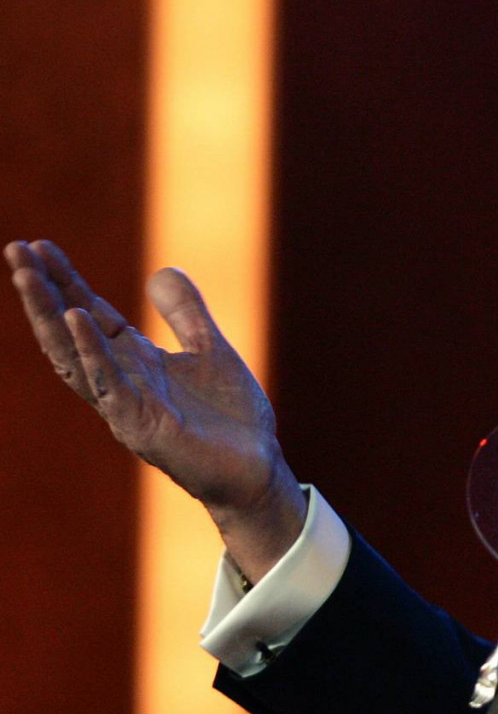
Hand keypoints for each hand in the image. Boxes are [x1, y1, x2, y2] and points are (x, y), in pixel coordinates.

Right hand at [6, 239, 305, 581]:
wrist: (256, 468)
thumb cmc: (231, 418)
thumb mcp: (211, 350)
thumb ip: (186, 314)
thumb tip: (162, 271)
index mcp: (137, 361)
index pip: (90, 313)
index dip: (65, 280)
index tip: (39, 245)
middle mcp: (122, 381)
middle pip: (68, 331)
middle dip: (40, 292)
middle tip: (14, 250)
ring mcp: (126, 404)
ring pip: (73, 356)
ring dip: (49, 316)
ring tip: (26, 276)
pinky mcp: (141, 426)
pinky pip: (108, 385)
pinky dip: (90, 352)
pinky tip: (77, 318)